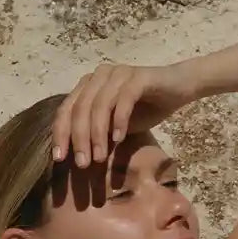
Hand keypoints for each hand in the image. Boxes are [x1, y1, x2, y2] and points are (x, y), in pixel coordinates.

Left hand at [51, 62, 196, 166]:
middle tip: (82, 164)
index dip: (61, 133)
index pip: (67, 109)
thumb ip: (100, 134)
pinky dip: (119, 121)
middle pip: (80, 108)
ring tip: (99, 158)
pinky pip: (123, 100)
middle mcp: (99, 76)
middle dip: (79, 138)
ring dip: (97, 134)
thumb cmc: (147, 108)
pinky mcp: (138, 77)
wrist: (178, 89)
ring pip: (99, 105)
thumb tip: (81, 159)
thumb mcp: (117, 126)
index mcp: (89, 85)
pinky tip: (119, 140)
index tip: (59, 158)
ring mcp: (118, 74)